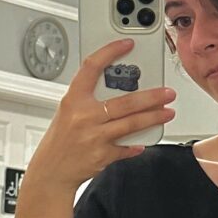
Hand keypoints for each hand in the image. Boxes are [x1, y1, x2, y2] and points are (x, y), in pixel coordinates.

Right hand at [23, 37, 176, 193]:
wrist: (51, 173)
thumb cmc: (59, 141)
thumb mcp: (67, 112)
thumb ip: (88, 99)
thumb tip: (116, 87)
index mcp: (73, 100)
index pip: (92, 67)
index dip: (111, 52)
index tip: (127, 45)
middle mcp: (85, 116)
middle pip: (125, 101)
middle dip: (152, 96)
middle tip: (166, 92)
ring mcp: (95, 136)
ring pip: (132, 123)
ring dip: (154, 117)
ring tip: (167, 112)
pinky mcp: (103, 155)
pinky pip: (127, 147)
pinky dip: (136, 144)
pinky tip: (143, 141)